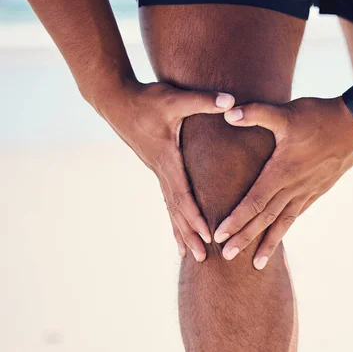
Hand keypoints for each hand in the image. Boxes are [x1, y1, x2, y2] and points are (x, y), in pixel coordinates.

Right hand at [94, 80, 235, 261]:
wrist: (116, 100)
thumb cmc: (146, 99)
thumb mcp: (175, 98)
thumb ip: (203, 101)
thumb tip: (231, 103)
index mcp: (167, 159)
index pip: (183, 193)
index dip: (195, 214)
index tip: (207, 233)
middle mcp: (161, 170)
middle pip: (176, 209)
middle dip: (190, 234)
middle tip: (203, 258)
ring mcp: (157, 171)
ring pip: (171, 208)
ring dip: (181, 231)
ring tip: (191, 256)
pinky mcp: (158, 168)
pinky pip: (168, 199)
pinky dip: (175, 218)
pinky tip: (179, 231)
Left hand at [213, 97, 352, 268]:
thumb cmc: (320, 116)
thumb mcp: (287, 113)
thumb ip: (256, 113)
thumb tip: (228, 113)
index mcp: (283, 170)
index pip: (254, 201)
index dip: (236, 219)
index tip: (219, 235)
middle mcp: (294, 186)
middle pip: (265, 218)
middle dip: (245, 238)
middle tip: (226, 257)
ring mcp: (308, 190)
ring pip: (284, 222)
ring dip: (268, 243)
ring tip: (256, 264)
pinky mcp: (318, 189)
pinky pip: (298, 214)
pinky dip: (286, 228)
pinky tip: (279, 237)